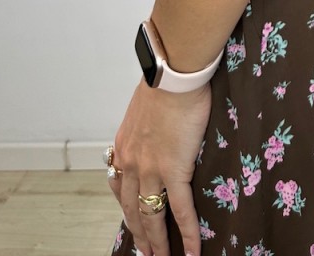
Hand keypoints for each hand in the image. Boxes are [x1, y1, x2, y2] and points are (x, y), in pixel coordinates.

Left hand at [108, 78, 211, 255]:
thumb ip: (147, 127)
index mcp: (124, 148)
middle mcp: (131, 164)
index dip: (127, 208)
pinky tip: (193, 248)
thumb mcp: (145, 108)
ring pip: (152, 215)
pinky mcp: (174, 170)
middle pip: (132, 209)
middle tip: (145, 251)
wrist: (173, 76)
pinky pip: (180, 209)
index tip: (132, 220)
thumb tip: (157, 130)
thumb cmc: (165, 83)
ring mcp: (151, 170)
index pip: (120, 187)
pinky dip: (187, 232)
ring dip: (157, 241)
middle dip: (139, 233)